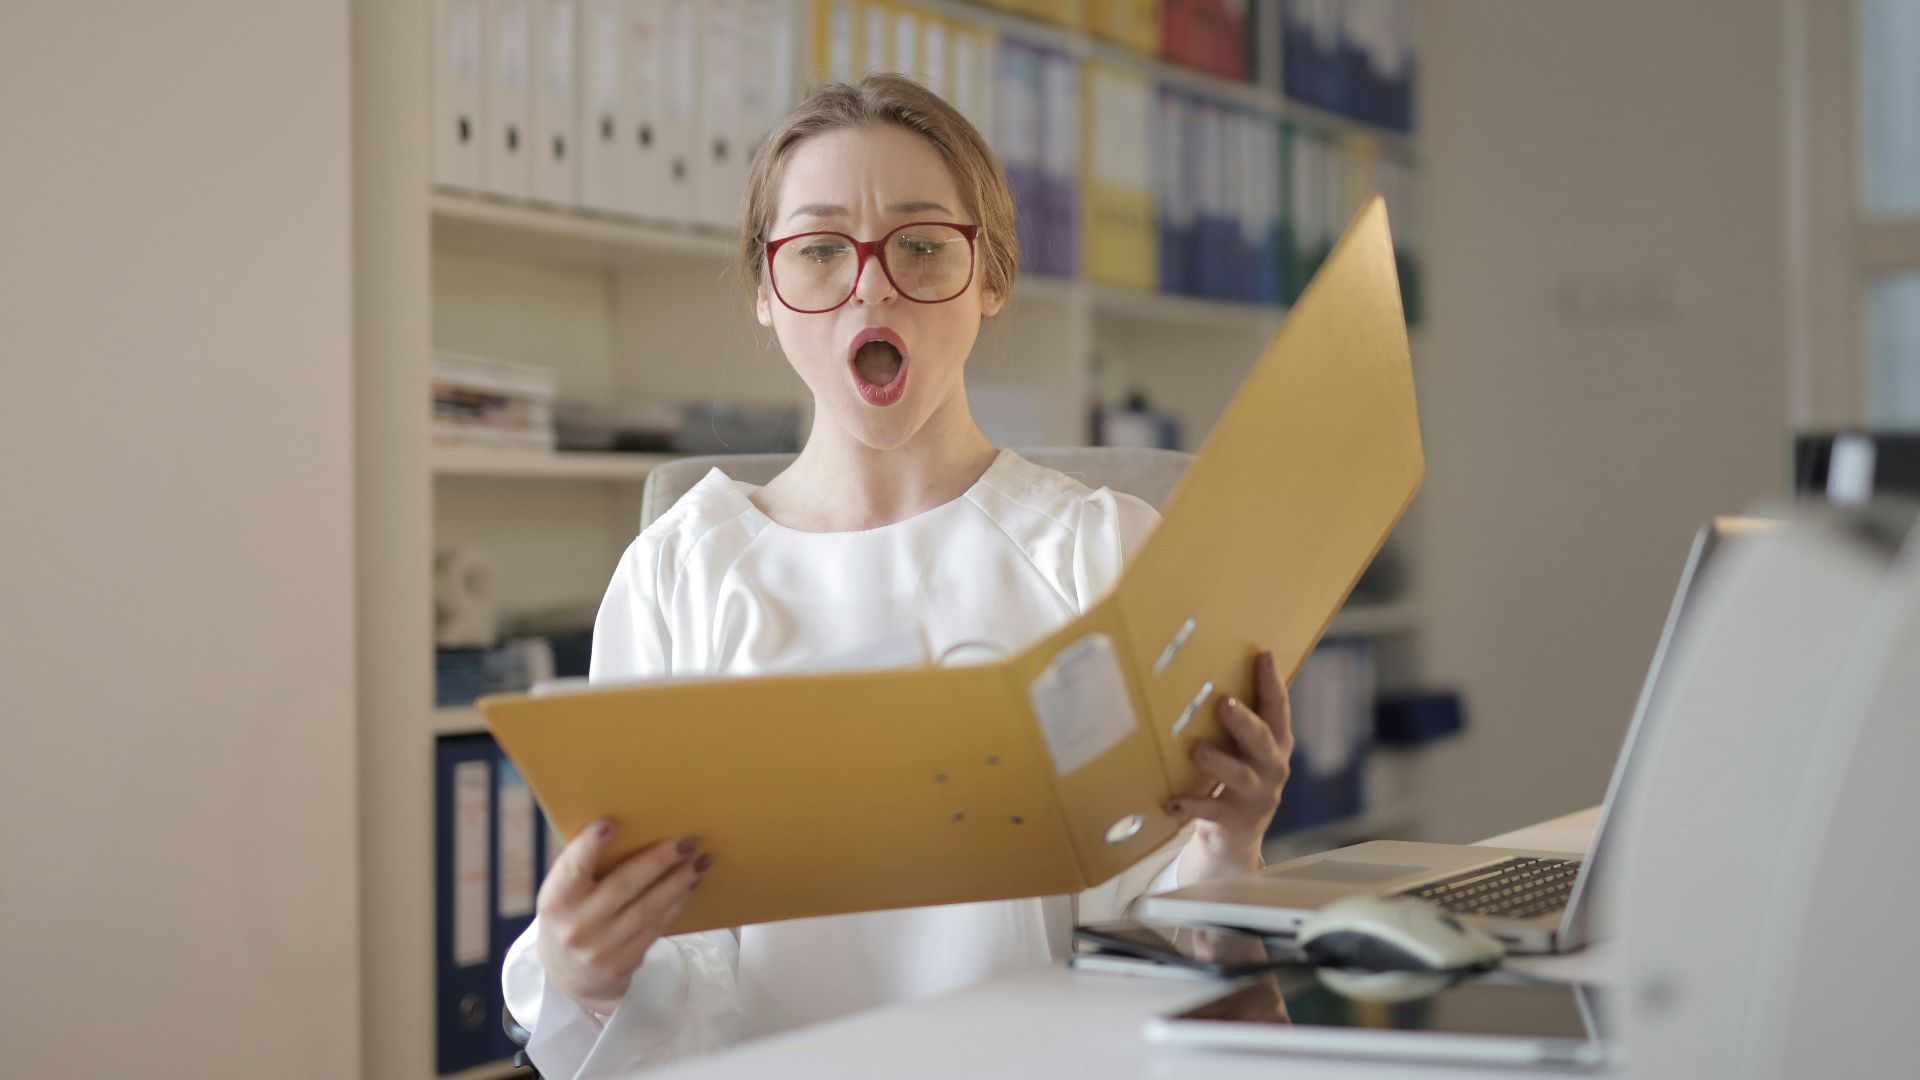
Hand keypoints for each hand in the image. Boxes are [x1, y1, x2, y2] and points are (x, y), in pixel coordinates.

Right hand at [536, 821, 709, 1013]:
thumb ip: (584, 868)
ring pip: (648, 908)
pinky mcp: (623, 962)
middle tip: (688, 841)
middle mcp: (577, 925)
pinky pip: (657, 926)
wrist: (567, 974)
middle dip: (660, 860)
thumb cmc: (570, 915)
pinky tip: (691, 885)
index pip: (571, 869)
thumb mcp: (563, 894)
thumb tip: (630, 827)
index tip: (610, 823)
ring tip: (702, 861)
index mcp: (556, 900)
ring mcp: (601, 947)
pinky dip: (677, 903)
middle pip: (624, 885)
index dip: (589, 847)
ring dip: (679, 881)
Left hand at [1167, 650, 1293, 881]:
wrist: (1237, 837)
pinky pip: (1210, 811)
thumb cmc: (1236, 775)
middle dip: (1244, 721)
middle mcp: (1272, 767)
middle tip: (1224, 703)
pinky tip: (1171, 803)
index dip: (1272, 682)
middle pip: (1262, 739)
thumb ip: (1237, 718)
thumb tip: (1205, 670)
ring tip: (1197, 749)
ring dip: (1219, 761)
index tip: (1263, 655)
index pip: (1278, 708)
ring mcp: (1255, 795)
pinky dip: (1190, 806)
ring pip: (1239, 775)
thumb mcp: (1243, 747)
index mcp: (1276, 743)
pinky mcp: (1233, 820)